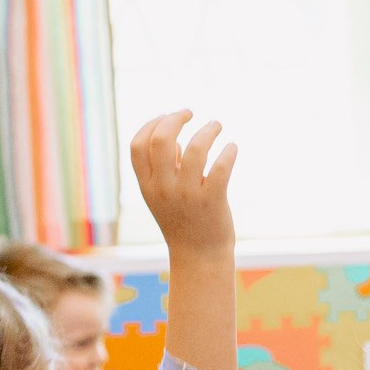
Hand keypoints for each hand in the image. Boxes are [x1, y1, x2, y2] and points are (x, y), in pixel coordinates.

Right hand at [131, 111, 236, 256]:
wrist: (199, 257)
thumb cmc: (182, 221)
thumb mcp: (162, 196)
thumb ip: (164, 168)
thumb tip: (174, 139)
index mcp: (147, 185)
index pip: (138, 145)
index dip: (152, 124)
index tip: (168, 116)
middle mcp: (164, 189)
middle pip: (161, 140)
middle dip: (175, 119)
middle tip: (190, 113)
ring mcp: (188, 195)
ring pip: (195, 149)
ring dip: (208, 131)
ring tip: (216, 125)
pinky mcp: (212, 201)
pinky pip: (221, 168)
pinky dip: (228, 152)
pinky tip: (232, 147)